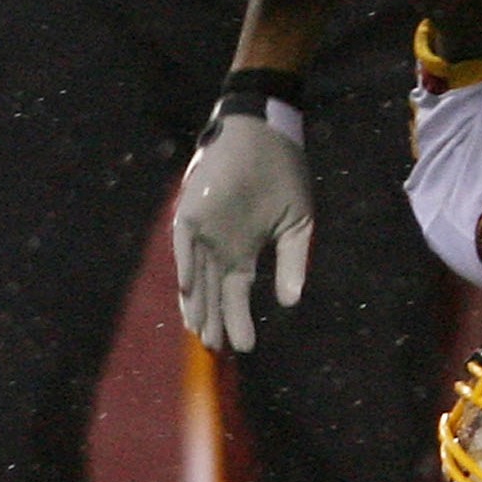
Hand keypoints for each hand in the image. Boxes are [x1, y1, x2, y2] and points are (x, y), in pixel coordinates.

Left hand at [172, 107, 312, 354]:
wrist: (267, 132)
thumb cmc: (282, 173)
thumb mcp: (297, 224)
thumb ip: (292, 262)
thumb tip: (291, 302)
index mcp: (242, 248)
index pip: (235, 291)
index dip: (238, 318)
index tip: (245, 346)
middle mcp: (220, 243)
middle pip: (212, 290)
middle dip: (213, 319)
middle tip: (214, 349)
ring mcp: (204, 227)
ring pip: (195, 273)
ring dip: (196, 301)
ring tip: (199, 331)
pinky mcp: (193, 207)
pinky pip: (184, 240)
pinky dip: (186, 263)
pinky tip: (189, 289)